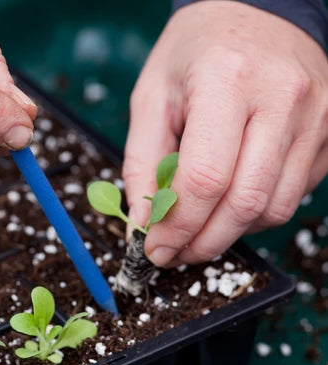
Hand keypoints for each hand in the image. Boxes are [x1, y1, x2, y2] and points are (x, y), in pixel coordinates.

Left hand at [123, 1, 327, 266]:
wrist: (256, 11)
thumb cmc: (195, 52)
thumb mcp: (151, 97)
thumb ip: (142, 163)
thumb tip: (143, 225)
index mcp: (227, 82)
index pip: (205, 178)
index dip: (177, 226)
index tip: (154, 249)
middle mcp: (282, 99)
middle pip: (245, 202)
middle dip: (204, 242)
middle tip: (175, 253)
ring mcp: (317, 116)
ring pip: (275, 207)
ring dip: (231, 232)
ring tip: (199, 227)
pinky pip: (296, 193)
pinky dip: (258, 211)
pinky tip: (231, 198)